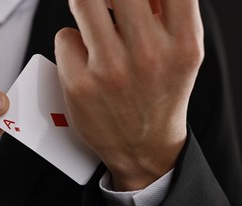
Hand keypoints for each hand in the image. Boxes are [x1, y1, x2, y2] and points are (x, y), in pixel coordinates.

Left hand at [55, 0, 203, 189]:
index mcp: (183, 41)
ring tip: (93, 21)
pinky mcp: (79, 84)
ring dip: (86, 6)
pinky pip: (65, 37)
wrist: (143, 148)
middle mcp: (149, 53)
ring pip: (83, 1)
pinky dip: (72, 42)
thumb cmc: (159, 95)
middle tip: (107, 5)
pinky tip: (84, 59)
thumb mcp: (180, 53)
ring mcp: (111, 70)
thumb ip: (165, 14)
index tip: (128, 0)